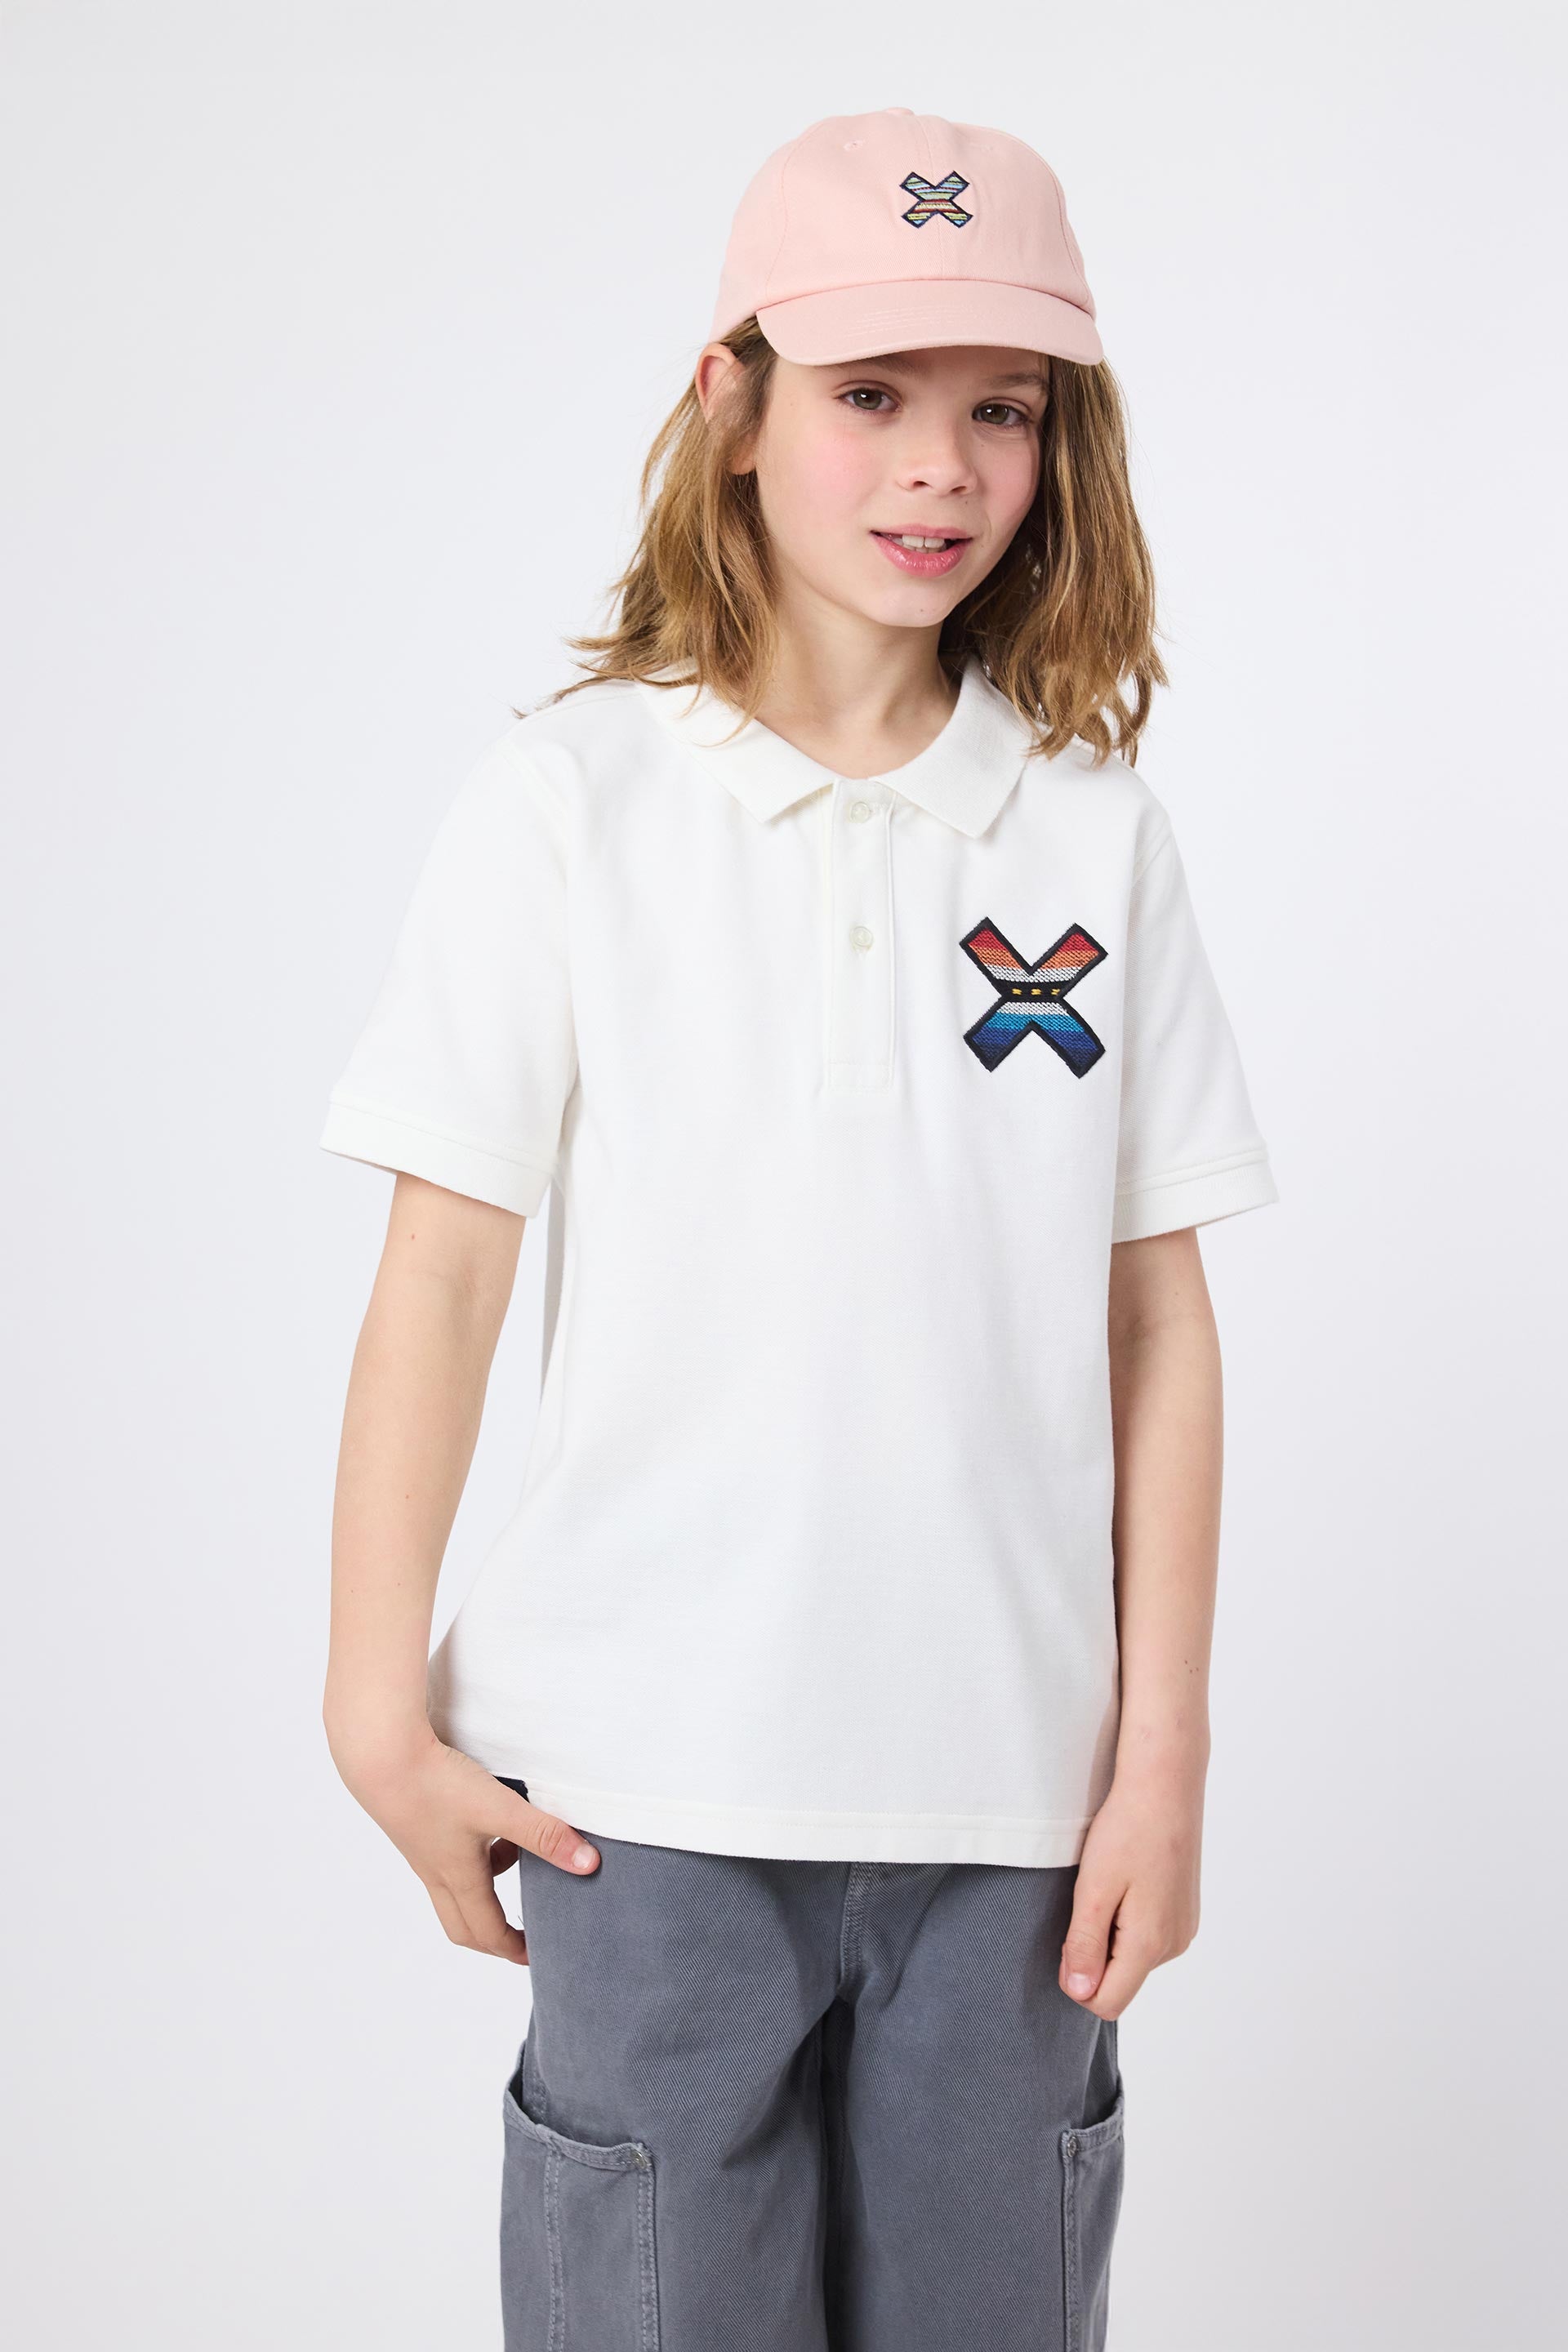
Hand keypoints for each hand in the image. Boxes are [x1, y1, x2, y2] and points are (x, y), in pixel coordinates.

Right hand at [328, 1720, 599, 1963]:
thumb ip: (545, 1835)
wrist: (380, 1758)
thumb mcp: (500, 1810)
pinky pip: (446, 1859)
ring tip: (518, 1858)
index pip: (488, 1932)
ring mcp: (423, 1851)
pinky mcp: (416, 1828)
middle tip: (522, 1935)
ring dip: (486, 1886)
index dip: (514, 1949)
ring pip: (455, 1888)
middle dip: (494, 1936)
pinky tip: (488, 1825)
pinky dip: (472, 1857)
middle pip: (464, 1924)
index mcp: (460, 1878)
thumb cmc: (437, 1786)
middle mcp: (437, 1872)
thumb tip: (588, 1864)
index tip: (536, 1956)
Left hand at [1058, 1765, 1202, 2020]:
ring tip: (1110, 1886)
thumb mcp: (1093, 1888)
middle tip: (1089, 1901)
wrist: (1165, 1784)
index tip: (1069, 1935)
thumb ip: (1086, 1945)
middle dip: (1094, 1955)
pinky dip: (1129, 1921)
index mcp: (1150, 1944)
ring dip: (1111, 1935)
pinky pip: (1148, 1938)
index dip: (1077, 1981)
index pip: (1107, 2002)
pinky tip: (1127, 1882)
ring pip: (1133, 1959)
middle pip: (1120, 1981)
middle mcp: (1174, 1944)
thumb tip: (1080, 1992)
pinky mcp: (1185, 1912)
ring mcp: (1183, 1928)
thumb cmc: (1127, 1831)